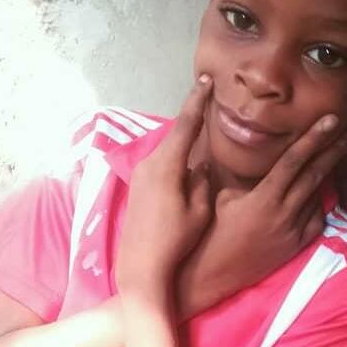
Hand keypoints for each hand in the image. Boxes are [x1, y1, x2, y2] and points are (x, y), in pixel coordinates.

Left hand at [116, 77, 213, 294]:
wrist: (141, 266)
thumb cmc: (175, 241)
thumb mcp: (199, 211)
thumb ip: (202, 181)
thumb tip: (199, 166)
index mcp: (166, 166)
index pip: (185, 125)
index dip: (197, 101)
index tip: (205, 80)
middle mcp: (149, 164)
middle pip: (174, 133)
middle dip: (191, 117)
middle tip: (208, 98)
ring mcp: (140, 175)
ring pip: (167, 148)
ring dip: (183, 138)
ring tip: (201, 129)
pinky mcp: (138, 187)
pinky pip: (160, 161)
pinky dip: (174, 154)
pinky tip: (185, 160)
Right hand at [176, 115, 346, 319]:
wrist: (214, 272)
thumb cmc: (214, 232)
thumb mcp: (226, 197)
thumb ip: (249, 180)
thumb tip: (260, 160)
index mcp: (264, 198)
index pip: (294, 161)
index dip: (313, 138)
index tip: (331, 120)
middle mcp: (283, 213)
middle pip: (315, 175)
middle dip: (335, 151)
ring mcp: (293, 231)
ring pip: (317, 196)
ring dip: (323, 177)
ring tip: (329, 158)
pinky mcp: (296, 246)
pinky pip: (316, 219)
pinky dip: (317, 204)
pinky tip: (314, 195)